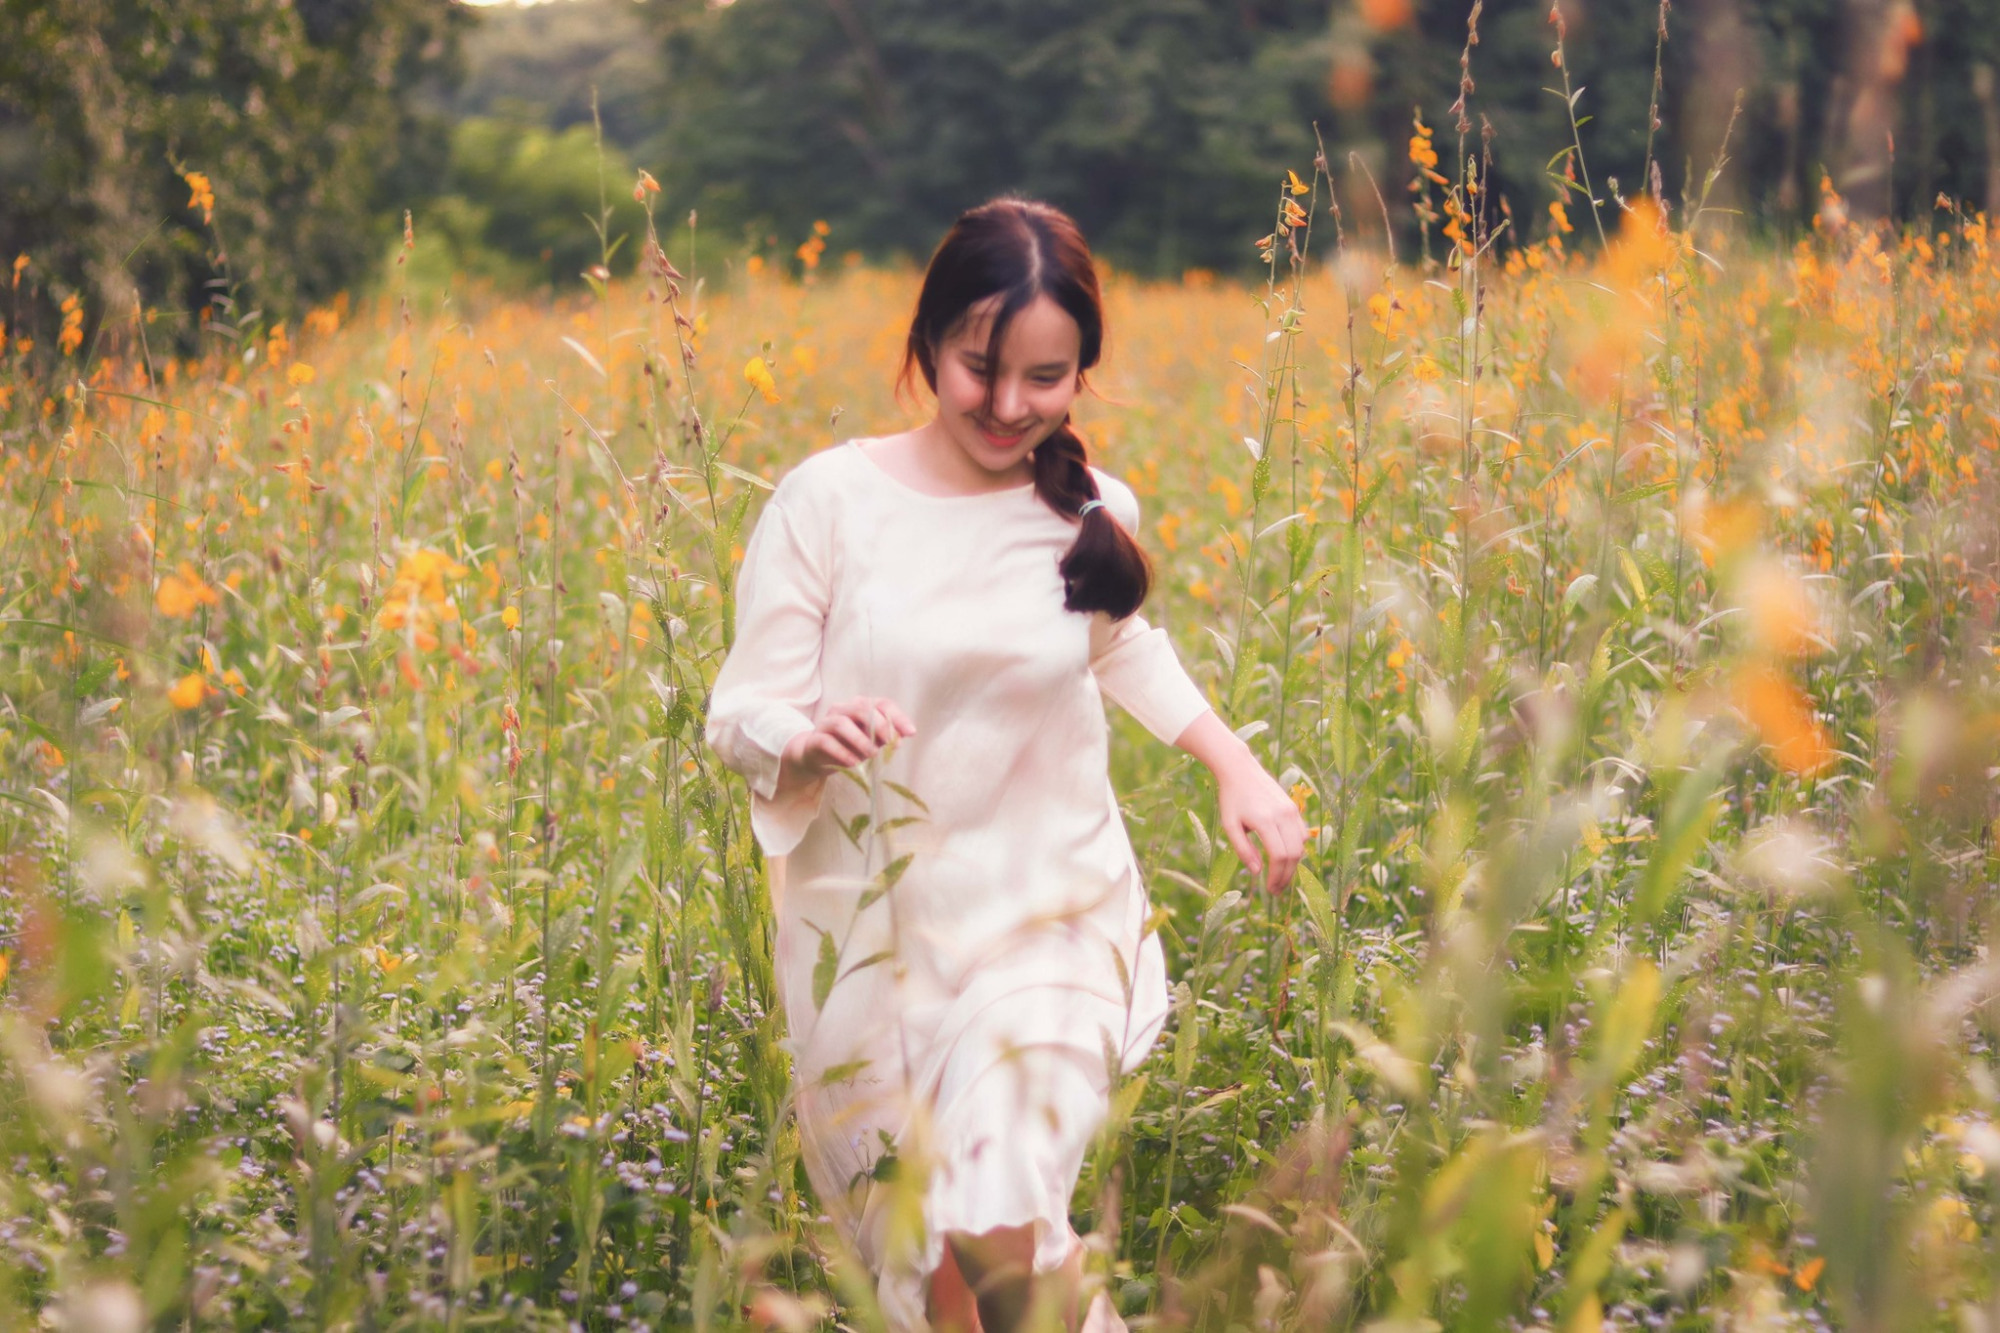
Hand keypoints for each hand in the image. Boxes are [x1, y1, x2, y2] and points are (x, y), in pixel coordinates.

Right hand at [778, 696, 915, 788]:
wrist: (817, 757)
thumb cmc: (849, 746)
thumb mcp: (871, 742)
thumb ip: (885, 737)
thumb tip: (901, 738)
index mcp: (860, 706)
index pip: (882, 704)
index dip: (897, 717)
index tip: (911, 732)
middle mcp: (843, 709)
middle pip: (861, 708)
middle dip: (879, 725)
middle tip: (889, 743)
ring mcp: (826, 723)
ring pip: (842, 723)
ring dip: (860, 740)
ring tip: (872, 755)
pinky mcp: (815, 739)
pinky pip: (828, 742)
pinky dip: (843, 753)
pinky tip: (854, 763)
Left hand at [1170, 711, 1306, 894]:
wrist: (1240, 770)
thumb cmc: (1231, 799)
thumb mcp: (1230, 825)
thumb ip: (1243, 850)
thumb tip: (1257, 872)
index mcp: (1265, 820)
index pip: (1279, 856)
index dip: (1276, 877)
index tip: (1270, 890)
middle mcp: (1282, 815)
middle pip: (1293, 854)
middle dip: (1286, 876)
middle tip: (1276, 890)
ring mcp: (1291, 810)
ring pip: (1300, 846)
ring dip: (1293, 865)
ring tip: (1280, 878)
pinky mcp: (1294, 808)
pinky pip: (1301, 834)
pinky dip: (1296, 850)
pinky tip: (1284, 859)